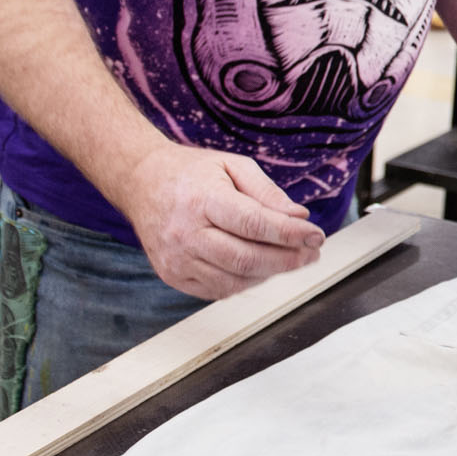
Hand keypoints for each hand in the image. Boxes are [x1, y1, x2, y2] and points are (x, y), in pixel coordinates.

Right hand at [119, 143, 324, 299]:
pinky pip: (219, 290)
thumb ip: (268, 192)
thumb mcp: (233, 165)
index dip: (289, 234)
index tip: (316, 235)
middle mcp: (185, 233)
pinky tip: (261, 267)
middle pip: (246, 258)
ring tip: (291, 259)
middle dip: (288, 259)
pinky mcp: (172, 276)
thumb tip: (299, 217)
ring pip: (235, 280)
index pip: (253, 223)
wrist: (141, 183)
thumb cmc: (191, 173)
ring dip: (270, 273)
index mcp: (201, 199)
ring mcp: (176, 259)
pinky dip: (246, 282)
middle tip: (312, 252)